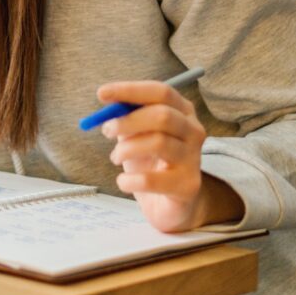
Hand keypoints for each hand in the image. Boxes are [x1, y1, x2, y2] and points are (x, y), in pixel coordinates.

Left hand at [97, 80, 241, 232]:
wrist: (168, 203)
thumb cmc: (150, 161)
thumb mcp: (137, 134)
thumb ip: (126, 116)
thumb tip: (108, 102)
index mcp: (183, 111)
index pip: (161, 92)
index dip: (130, 90)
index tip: (102, 93)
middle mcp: (193, 132)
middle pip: (163, 115)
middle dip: (128, 121)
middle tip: (106, 130)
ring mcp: (194, 159)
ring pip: (159, 143)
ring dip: (126, 149)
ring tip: (116, 157)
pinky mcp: (188, 186)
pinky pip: (152, 180)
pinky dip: (129, 180)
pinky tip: (124, 181)